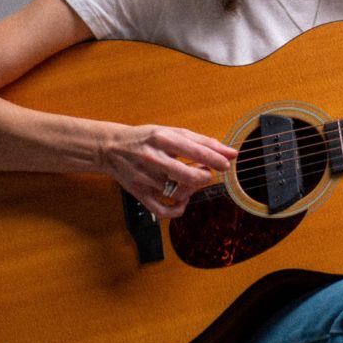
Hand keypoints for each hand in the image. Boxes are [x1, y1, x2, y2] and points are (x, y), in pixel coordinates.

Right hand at [101, 125, 237, 217]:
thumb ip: (202, 142)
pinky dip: (178, 209)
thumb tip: (231, 152)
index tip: (226, 164)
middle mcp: (153, 158)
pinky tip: (182, 200)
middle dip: (204, 177)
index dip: (215, 160)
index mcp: (163, 139)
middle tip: (205, 173)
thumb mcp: (172, 132)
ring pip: (177, 193)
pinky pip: (163, 210)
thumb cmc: (146, 139)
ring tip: (191, 181)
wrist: (111, 148)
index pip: (196, 151)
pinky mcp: (139, 193)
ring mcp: (145, 178)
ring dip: (192, 190)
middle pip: (188, 176)